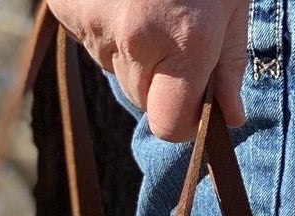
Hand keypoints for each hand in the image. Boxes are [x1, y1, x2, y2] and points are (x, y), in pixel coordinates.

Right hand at [48, 0, 249, 141]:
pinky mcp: (64, 8)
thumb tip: (230, 116)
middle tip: (176, 31)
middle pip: (142, 98)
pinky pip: (90, 39)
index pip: (168, 124)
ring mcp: (92, 22)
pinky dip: (106, 23)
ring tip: (148, 0)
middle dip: (161, 80)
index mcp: (184, 37)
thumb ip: (228, 61)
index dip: (183, 121)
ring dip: (133, 49)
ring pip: (115, 69)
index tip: (194, 107)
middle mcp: (135, 36)